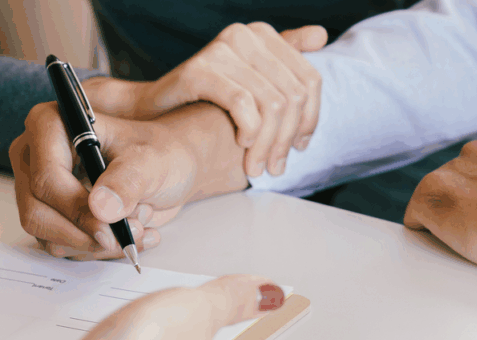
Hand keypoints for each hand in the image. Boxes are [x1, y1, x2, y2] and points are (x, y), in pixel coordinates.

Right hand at [9, 101, 244, 259]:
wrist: (169, 169)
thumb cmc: (158, 153)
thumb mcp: (150, 162)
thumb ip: (127, 181)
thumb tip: (100, 209)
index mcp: (51, 125)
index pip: (45, 177)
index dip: (75, 209)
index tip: (110, 229)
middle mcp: (34, 156)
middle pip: (36, 212)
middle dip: (86, 233)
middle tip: (129, 233)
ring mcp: (37, 188)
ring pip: (47, 235)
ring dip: (96, 243)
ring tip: (137, 225)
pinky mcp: (49, 214)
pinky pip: (61, 246)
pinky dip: (98, 249)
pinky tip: (129, 235)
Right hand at [84, 23, 327, 177]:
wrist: (155, 110)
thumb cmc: (207, 100)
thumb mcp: (253, 80)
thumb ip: (286, 59)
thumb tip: (321, 35)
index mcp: (263, 36)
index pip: (309, 81)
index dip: (310, 119)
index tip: (299, 147)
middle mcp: (244, 35)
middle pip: (292, 96)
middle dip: (286, 139)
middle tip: (276, 167)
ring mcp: (222, 49)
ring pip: (270, 105)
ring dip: (267, 144)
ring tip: (257, 166)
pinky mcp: (200, 68)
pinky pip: (242, 104)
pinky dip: (249, 130)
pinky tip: (242, 144)